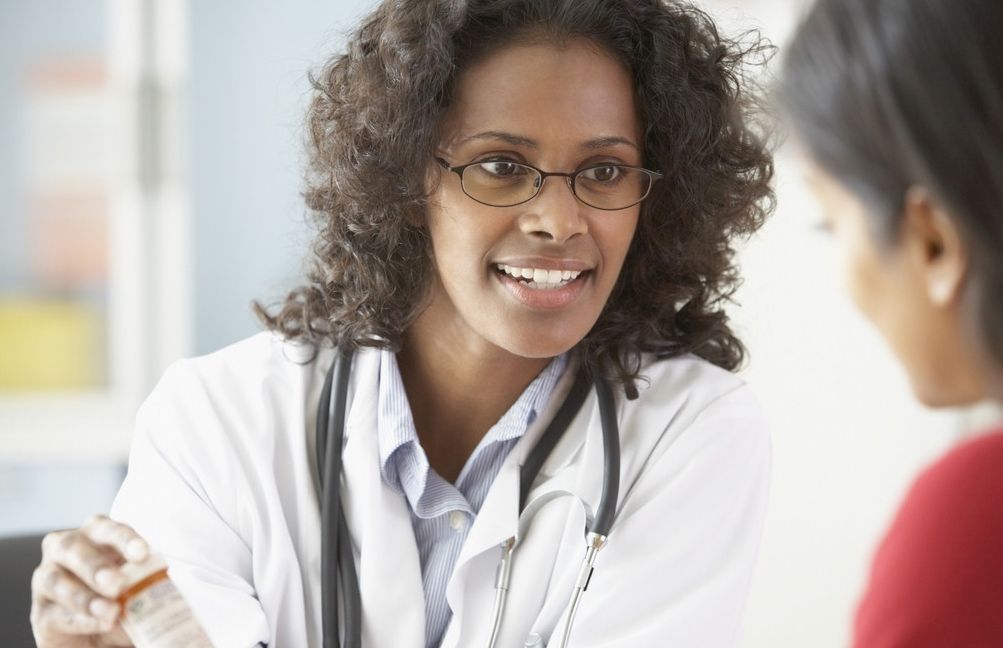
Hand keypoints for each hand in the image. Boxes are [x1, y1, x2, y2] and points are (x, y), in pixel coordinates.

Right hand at [31, 515, 148, 647]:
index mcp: (96, 534)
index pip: (107, 528)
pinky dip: (80, 620)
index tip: (143, 553)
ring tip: (110, 611)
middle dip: (95, 566)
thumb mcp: (138, 586)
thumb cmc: (121, 596)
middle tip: (118, 584)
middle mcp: (66, 549)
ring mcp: (48, 578)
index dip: (124, 539)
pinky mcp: (41, 612)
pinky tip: (101, 624)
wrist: (96, 633)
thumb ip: (146, 584)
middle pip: (71, 547)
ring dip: (84, 597)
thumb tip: (164, 590)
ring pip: (54, 580)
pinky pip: (54, 614)